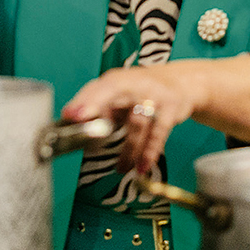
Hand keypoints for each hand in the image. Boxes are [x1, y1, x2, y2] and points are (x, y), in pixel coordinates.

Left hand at [62, 64, 208, 175]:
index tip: (69, 115)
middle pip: (113, 92)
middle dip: (95, 105)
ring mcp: (153, 96)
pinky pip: (158, 133)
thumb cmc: (141, 92)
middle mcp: (133, 83)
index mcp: (116, 80)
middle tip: (82, 124)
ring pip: (137, 122)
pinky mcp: (170, 110)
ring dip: (128, 149)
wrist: (180, 83)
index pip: (96, 88)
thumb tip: (71, 123)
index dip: (82, 101)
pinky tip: (141, 167)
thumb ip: (97, 106)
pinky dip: (149, 152)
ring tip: (120, 168)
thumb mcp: (119, 95)